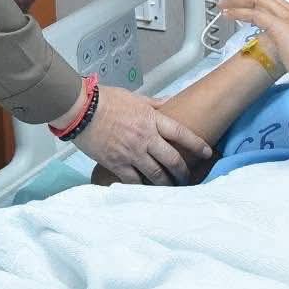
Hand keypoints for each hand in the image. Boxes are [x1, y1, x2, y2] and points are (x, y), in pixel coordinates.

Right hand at [71, 84, 211, 184]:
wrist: (81, 110)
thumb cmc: (105, 100)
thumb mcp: (134, 97)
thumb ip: (154, 103)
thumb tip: (171, 101)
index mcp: (151, 119)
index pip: (181, 133)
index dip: (196, 144)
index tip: (207, 152)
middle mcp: (146, 138)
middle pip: (173, 159)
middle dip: (183, 171)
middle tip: (188, 178)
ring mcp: (132, 153)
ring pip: (157, 174)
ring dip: (167, 183)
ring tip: (171, 188)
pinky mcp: (117, 164)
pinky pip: (135, 181)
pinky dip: (143, 187)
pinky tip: (147, 191)